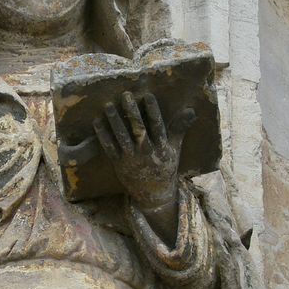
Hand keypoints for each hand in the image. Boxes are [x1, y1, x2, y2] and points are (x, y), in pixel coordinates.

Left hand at [93, 92, 193, 211]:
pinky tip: (97, 121)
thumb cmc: (165, 166)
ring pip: (121, 137)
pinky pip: (109, 148)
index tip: (148, 95)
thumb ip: (179, 128)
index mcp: (161, 147)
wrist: (153, 193)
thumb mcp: (175, 148)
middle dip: (131, 112)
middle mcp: (146, 152)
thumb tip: (191, 110)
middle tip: (125, 95)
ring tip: (108, 105)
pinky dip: (102, 135)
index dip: (153, 111)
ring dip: (114, 121)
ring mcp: (131, 158)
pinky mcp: (118, 163)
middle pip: (138, 129)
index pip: (157, 126)